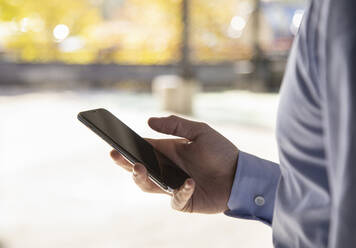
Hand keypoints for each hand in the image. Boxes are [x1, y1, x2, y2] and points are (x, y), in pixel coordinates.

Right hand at [110, 115, 238, 213]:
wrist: (239, 174)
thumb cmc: (221, 151)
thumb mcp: (200, 131)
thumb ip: (176, 125)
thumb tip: (149, 121)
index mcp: (168, 151)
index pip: (142, 149)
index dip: (128, 147)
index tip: (115, 142)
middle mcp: (167, 169)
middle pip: (139, 168)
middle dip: (126, 162)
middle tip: (116, 155)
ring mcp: (173, 186)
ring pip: (148, 185)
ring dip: (142, 177)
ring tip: (139, 167)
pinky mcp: (184, 201)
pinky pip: (175, 199)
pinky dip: (181, 191)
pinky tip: (190, 182)